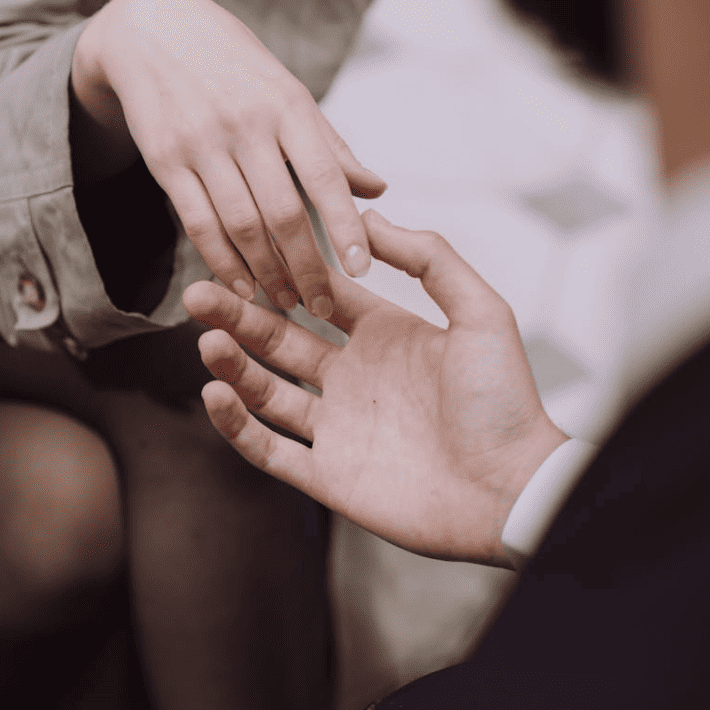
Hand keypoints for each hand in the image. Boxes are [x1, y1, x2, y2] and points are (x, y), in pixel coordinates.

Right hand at [71, 0, 385, 316]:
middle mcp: (246, 125)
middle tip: (322, 306)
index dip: (345, 226)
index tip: (362, 268)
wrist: (153, 32)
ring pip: (241, 225)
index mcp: (288, 107)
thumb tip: (377, 189)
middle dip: (306, 268)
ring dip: (266, 273)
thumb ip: (330, 147)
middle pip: (283, 214)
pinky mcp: (166, 161)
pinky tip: (241, 287)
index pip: (325, 176)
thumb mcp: (289, 93)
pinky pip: (198, 224)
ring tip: (286, 302)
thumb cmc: (236, 70)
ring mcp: (202, 143)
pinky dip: (222, 262)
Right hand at [184, 210, 566, 567]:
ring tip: (206, 339)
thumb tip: (373, 220)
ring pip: (267, 392)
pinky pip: (270, 449)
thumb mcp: (480, 313)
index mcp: (384, 337)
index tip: (247, 253)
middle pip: (281, 341)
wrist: (511, 489)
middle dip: (239, 316)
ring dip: (233, 366)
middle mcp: (354, 379)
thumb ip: (430, 258)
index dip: (284, 277)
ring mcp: (338, 428)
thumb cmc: (504, 403)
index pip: (318, 299)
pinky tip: (215, 394)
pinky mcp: (328, 474)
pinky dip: (238, 425)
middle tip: (198, 292)